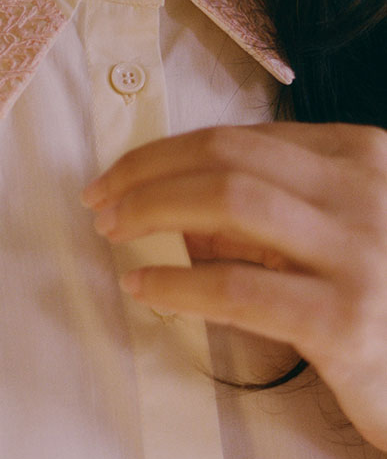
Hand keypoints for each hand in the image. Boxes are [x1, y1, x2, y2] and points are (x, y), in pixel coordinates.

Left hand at [81, 122, 386, 451]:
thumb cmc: (383, 302)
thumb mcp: (333, 238)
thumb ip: (265, 216)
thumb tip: (172, 208)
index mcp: (363, 157)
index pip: (242, 137)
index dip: (166, 152)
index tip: (120, 175)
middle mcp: (366, 192)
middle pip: (227, 157)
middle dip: (147, 172)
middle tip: (100, 199)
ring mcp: (361, 254)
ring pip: (229, 201)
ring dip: (152, 209)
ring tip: (112, 230)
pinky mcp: (346, 321)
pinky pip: (237, 289)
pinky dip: (176, 283)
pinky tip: (143, 286)